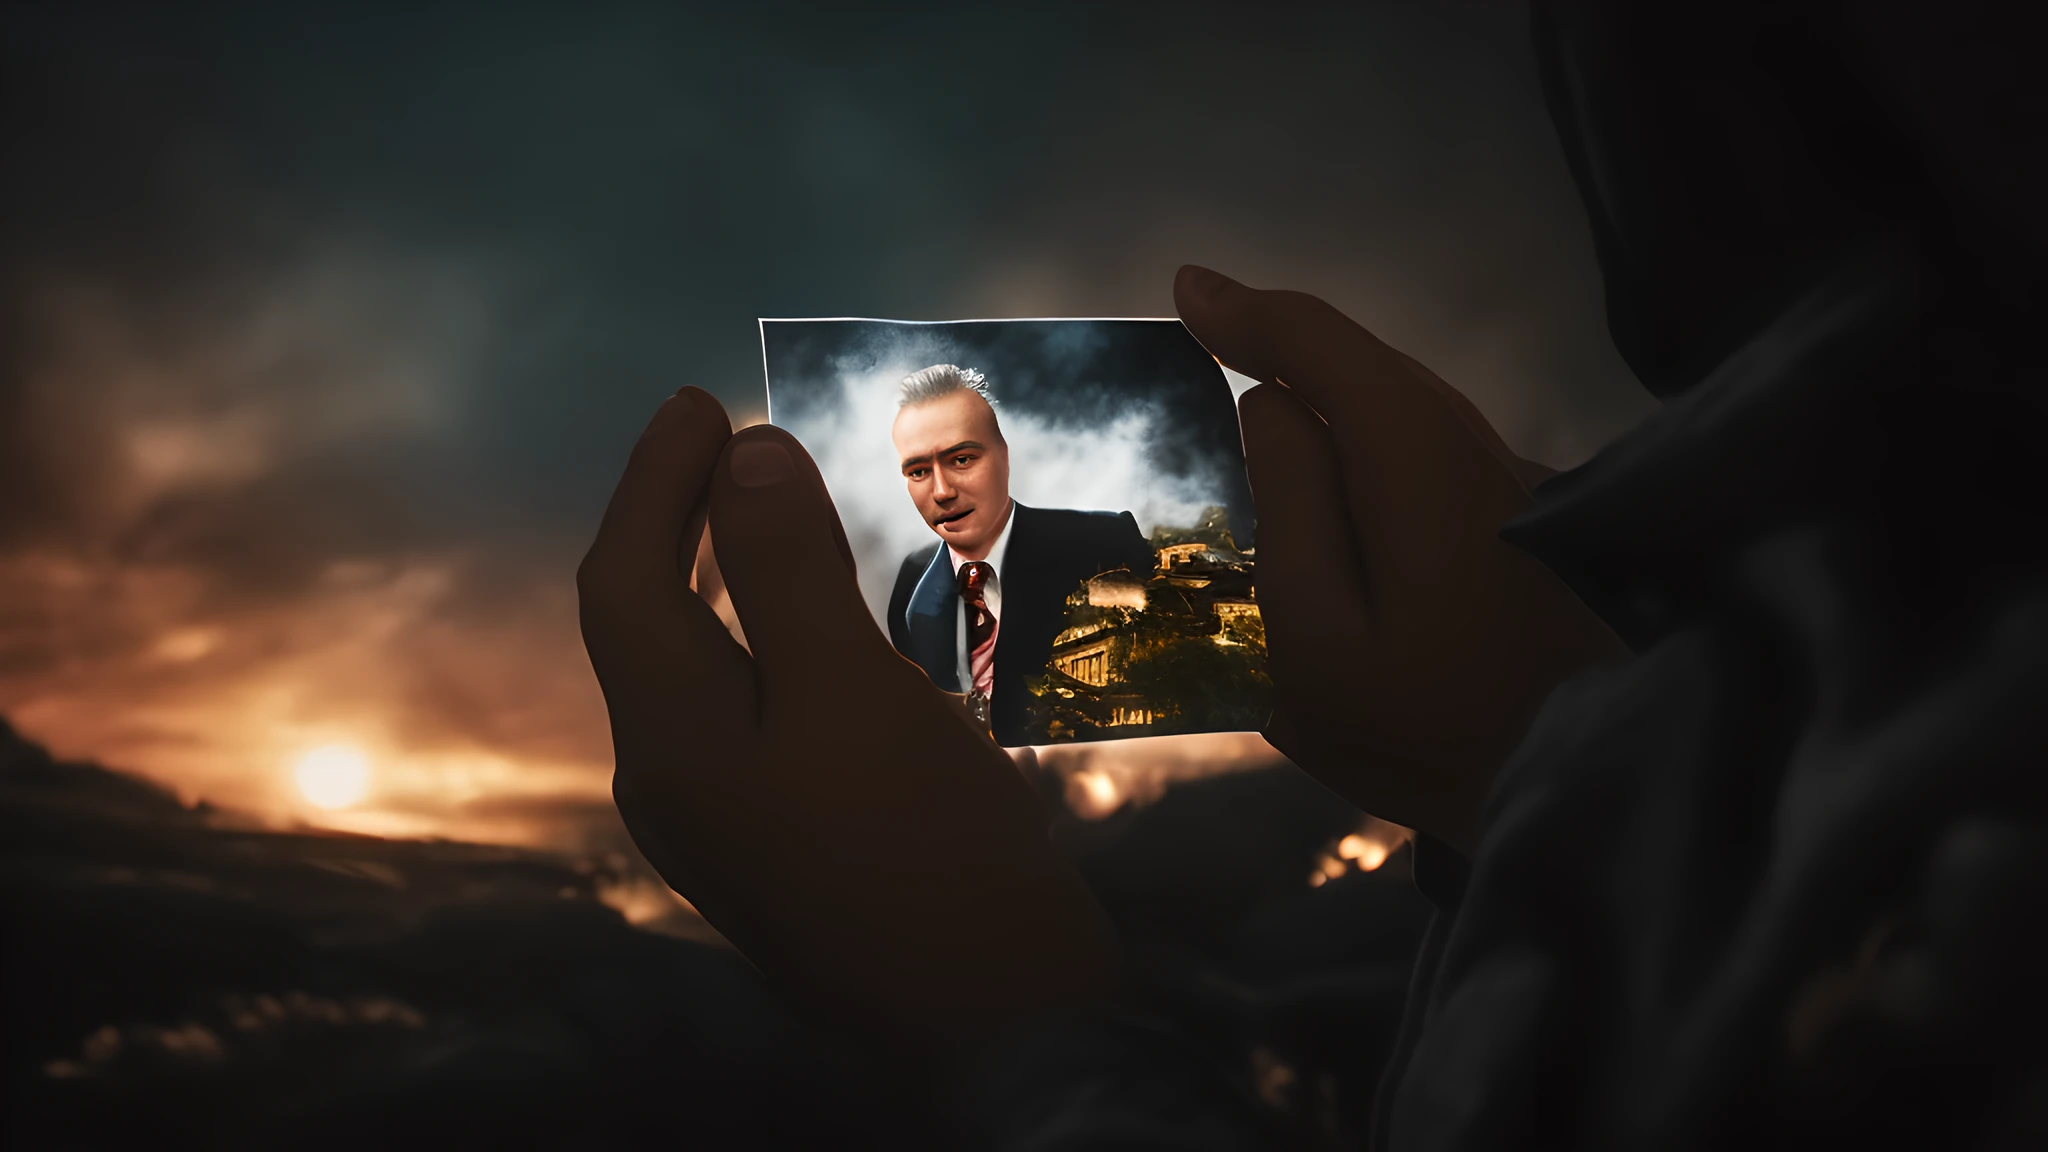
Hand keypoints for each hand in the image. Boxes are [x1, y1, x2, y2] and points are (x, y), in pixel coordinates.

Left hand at [577, 388, 1118, 1057]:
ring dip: (726, 581)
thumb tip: (742, 456)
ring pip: (703, 673)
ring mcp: (732, 827)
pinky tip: (825, 628)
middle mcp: (678, 786)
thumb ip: (786, 569)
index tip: (701, 400)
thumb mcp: (849, 687)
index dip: (652, 483)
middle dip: (678, 524)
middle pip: (650, 627)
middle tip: (726, 440)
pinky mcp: (790, 848)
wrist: (995, 1019)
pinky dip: (772, 641)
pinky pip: (753, 715)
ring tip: (771, 512)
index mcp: (670, 742)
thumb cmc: (921, 843)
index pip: (623, 582)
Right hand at [1175, 267, 1627, 852]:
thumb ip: (1290, 511)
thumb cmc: (1431, 731)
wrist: (1593, 788)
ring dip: (1334, 396)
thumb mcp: (1318, 641)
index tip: (1187, 291)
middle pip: (1372, 368)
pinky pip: (1434, 452)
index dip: (1250, 314)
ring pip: (1410, 409)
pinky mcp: (1531, 526)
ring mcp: (1513, 486)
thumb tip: (1270, 407)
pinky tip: (1342, 483)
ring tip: (1258, 402)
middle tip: (1208, 337)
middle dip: (1288, 346)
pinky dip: (1375, 443)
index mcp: (1413, 461)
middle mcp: (1474, 448)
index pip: (1324, 347)